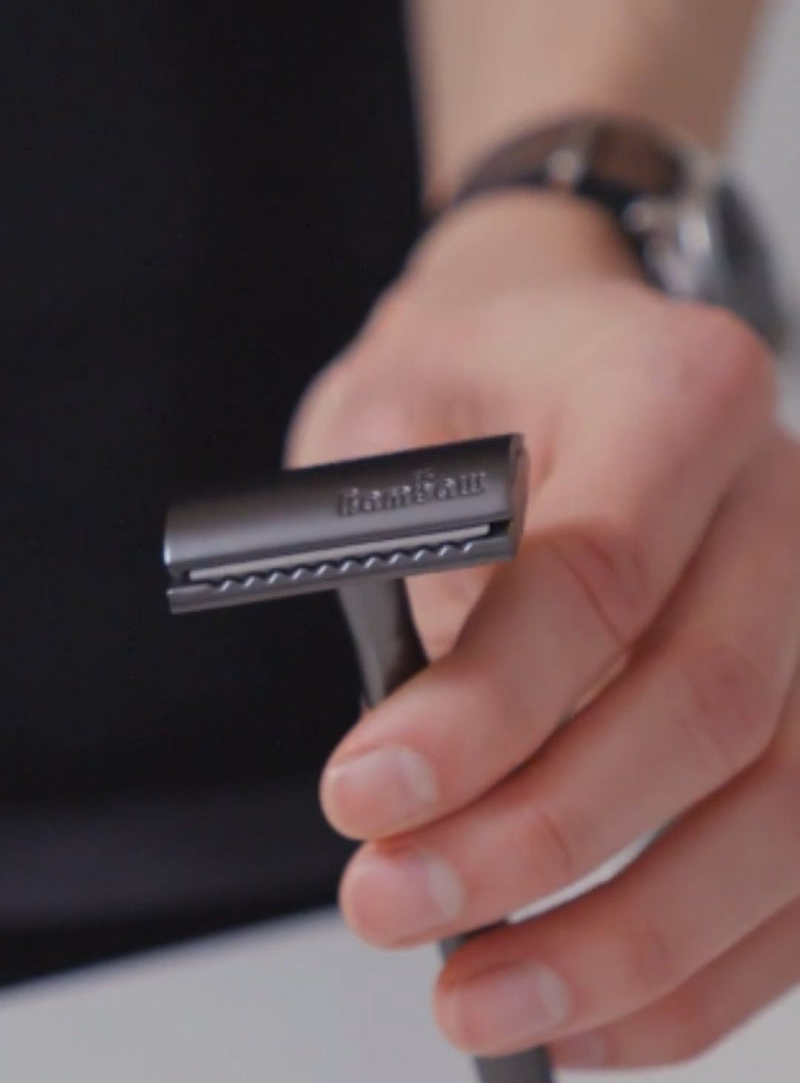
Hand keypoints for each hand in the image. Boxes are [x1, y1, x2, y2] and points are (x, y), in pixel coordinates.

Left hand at [288, 191, 799, 1070]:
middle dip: (546, 835)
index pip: (602, 568)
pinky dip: (704, 966)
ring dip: (631, 937)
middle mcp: (779, 500)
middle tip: (395, 901)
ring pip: (782, 808)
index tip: (370, 796)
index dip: (488, 705)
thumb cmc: (475, 383)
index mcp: (677, 388)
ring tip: (481, 997)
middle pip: (711, 703)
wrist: (553, 357)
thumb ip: (412, 562)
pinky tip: (591, 1016)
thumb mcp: (397, 422)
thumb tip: (419, 761)